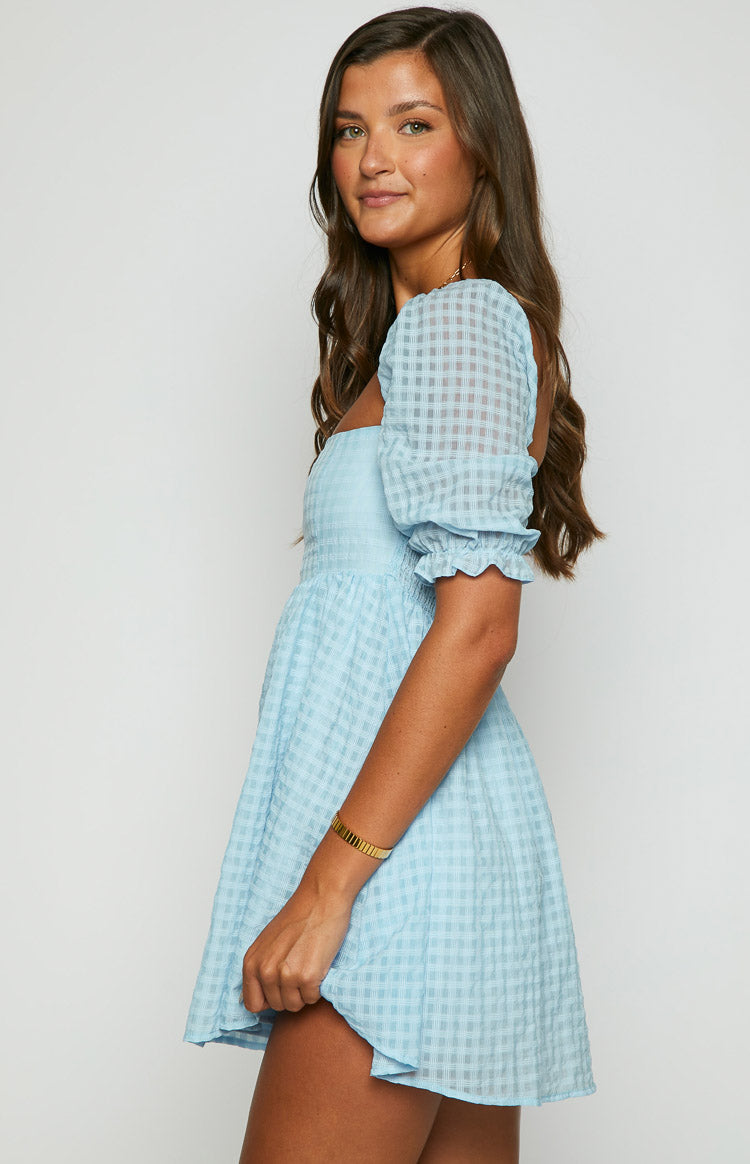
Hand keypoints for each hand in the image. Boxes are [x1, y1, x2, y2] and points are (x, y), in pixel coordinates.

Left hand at [241, 881, 352, 1012]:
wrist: (321, 897)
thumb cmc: (298, 917)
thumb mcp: (268, 943)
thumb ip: (260, 968)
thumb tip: (256, 1000)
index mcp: (251, 962)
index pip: (253, 1004)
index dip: (269, 999)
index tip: (281, 987)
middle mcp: (265, 970)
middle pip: (277, 1006)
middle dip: (290, 993)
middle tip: (300, 967)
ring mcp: (285, 974)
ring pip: (295, 1005)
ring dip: (304, 991)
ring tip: (309, 965)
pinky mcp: (307, 976)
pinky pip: (312, 998)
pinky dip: (318, 987)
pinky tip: (319, 964)